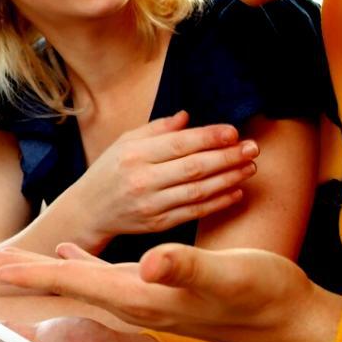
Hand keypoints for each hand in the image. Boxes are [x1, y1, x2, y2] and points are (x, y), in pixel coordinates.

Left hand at [0, 243, 341, 341]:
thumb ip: (187, 269)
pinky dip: (81, 266)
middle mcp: (133, 301)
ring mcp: (143, 299)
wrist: (291, 323)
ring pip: (77, 283)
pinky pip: (104, 278)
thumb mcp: (226, 274)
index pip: (70, 281)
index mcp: (139, 296)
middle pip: (62, 286)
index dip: (28, 272)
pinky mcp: (157, 292)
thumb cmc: (262, 297)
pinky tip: (69, 256)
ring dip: (41, 274)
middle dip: (19, 278)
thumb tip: (150, 263)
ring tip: (7, 266)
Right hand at [68, 111, 258, 250]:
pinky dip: (218, 202)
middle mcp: (141, 180)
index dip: (209, 137)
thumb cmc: (109, 171)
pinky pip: (194, 212)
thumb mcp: (124, 143)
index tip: (234, 132)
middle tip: (253, 148)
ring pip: (198, 191)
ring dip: (229, 179)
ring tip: (250, 167)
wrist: (88, 211)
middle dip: (228, 157)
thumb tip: (188, 117)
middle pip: (194, 167)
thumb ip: (157, 130)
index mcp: (133, 154)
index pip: (179, 143)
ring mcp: (150, 204)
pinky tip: (236, 191)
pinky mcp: (157, 224)